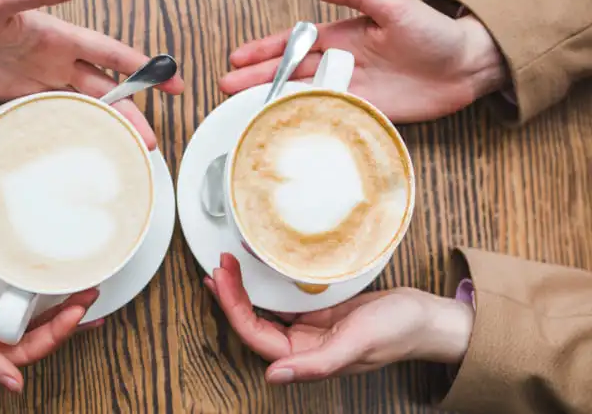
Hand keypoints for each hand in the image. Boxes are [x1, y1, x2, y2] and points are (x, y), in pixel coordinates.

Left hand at [0, 0, 183, 149]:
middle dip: (131, 111)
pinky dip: (76, 130)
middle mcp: (54, 58)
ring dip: (107, 126)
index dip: (143, 67)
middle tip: (150, 140)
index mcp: (57, 34)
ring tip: (128, 151)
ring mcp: (37, 80)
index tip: (172, 81)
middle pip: (104, 88)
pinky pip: (55, 115)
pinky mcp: (17, 98)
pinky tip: (88, 146)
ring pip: (84, 105)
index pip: (110, 53)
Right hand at [0, 222, 100, 392]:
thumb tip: (14, 386)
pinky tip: (48, 275)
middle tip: (94, 296)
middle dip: (65, 318)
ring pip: (22, 311)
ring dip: (51, 301)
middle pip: (30, 332)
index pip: (23, 353)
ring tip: (83, 285)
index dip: (55, 336)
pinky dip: (28, 284)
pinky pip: (6, 289)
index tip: (80, 313)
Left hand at [205, 253, 472, 383]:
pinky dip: (264, 284)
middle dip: (230, 296)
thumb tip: (275, 377)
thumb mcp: (358, 345)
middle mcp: (301, 345)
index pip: (255, 336)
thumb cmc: (397, 332)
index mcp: (306, 358)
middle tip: (218, 265)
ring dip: (242, 290)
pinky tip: (253, 270)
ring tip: (224, 266)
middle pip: (252, 322)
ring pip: (263, 310)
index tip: (220, 279)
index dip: (232, 309)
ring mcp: (307, 327)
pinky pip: (282, 297)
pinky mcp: (316, 310)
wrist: (425, 317)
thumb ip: (317, 365)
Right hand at [219, 0, 505, 122]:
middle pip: (290, 72)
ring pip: (302, 96)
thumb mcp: (392, 4)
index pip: (294, 42)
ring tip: (243, 108)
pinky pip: (327, 116)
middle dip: (257, 79)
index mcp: (342, 35)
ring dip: (272, 101)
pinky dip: (304, 121)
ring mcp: (350, 89)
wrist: (467, 66)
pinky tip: (283, 127)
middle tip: (227, 88)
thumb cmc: (433, 31)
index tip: (237, 58)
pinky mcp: (365, 112)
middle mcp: (340, 63)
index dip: (265, 50)